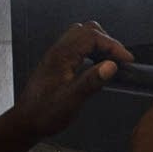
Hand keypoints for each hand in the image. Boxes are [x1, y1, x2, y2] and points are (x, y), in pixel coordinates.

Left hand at [14, 21, 132, 139]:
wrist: (26, 121)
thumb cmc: (44, 113)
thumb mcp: (71, 100)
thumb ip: (91, 81)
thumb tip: (111, 66)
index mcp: (61, 56)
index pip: (92, 37)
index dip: (113, 46)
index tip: (126, 59)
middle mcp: (58, 51)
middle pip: (87, 30)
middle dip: (107, 41)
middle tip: (120, 58)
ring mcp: (57, 55)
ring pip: (81, 35)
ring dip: (99, 43)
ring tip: (111, 60)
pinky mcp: (58, 62)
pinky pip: (77, 46)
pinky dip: (92, 49)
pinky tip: (97, 64)